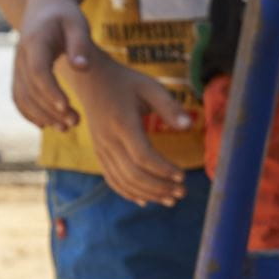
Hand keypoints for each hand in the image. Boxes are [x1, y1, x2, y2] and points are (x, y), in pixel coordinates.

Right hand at [14, 0, 99, 131]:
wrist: (46, 6)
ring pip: (22, 96)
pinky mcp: (20, 73)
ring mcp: (17, 65)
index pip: (38, 71)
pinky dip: (30, 113)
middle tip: (75, 122)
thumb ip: (80, 45)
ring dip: (41, 115)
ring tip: (67, 127)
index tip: (66, 107)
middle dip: (50, 109)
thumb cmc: (67, 15)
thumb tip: (82, 67)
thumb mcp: (78, 24)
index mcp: (35, 43)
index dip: (50, 91)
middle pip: (30, 88)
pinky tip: (48, 125)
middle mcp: (21, 56)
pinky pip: (19, 96)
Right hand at [78, 57, 193, 206]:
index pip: (143, 156)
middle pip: (133, 174)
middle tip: (182, 192)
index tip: (183, 176)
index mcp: (122, 123)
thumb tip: (189, 126)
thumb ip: (169, 106)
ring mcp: (100, 148)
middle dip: (159, 188)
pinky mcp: (98, 152)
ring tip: (171, 199)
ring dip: (148, 194)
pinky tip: (146, 200)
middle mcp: (108, 139)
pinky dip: (128, 192)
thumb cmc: (125, 81)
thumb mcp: (149, 87)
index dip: (163, 170)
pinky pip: (111, 178)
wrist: (89, 78)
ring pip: (122, 180)